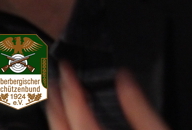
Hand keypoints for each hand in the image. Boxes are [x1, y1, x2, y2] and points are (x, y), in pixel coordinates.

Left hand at [46, 62, 168, 129]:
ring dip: (54, 116)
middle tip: (53, 78)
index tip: (65, 66)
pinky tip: (64, 123)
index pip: (76, 108)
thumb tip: (124, 76)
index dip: (69, 84)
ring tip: (53, 98)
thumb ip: (137, 105)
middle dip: (55, 100)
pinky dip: (61, 127)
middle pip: (59, 124)